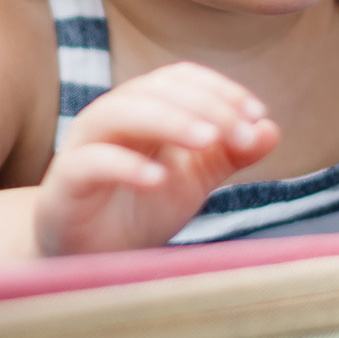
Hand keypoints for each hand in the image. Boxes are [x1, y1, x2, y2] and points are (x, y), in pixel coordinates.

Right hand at [34, 63, 278, 256]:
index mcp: (142, 109)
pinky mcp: (67, 182)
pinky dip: (126, 166)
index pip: (180, 78)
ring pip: (121, 113)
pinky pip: (92, 162)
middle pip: (155, 89)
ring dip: (169, 121)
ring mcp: (84, 146)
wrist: (89, 259)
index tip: (256, 115)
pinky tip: (159, 179)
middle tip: (242, 133)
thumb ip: (228, 154)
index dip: (220, 89)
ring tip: (207, 140)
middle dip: (205, 106)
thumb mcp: (193, 181)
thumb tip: (271, 128)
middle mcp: (110, 117)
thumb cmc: (139, 210)